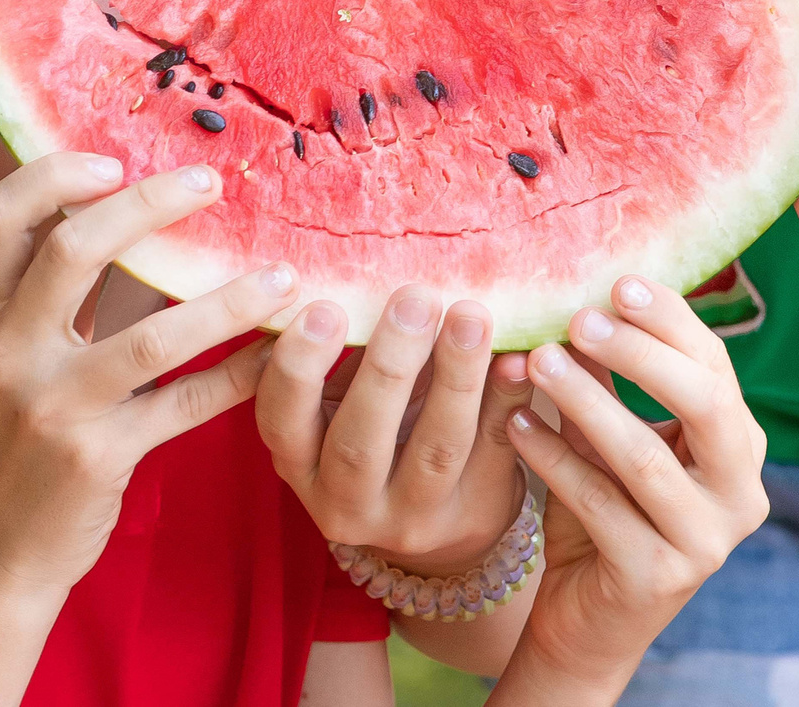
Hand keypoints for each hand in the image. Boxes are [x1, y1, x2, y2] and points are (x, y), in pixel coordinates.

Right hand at [0, 153, 299, 604]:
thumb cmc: (18, 442)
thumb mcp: (17, 360)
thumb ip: (61, 298)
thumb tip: (141, 220)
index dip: (53, 174)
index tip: (113, 157)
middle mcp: (13, 351)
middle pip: (73, 251)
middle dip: (147, 205)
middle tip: (212, 183)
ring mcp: (54, 405)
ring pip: (151, 337)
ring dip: (225, 301)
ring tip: (281, 278)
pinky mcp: (98, 456)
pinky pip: (184, 405)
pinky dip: (239, 377)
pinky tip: (281, 356)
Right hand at [258, 286, 534, 568]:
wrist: (439, 520)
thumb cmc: (378, 430)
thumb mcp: (343, 403)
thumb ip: (349, 354)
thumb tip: (371, 279)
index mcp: (300, 463)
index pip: (281, 420)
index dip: (298, 368)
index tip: (327, 307)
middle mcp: (346, 503)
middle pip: (359, 443)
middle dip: (389, 367)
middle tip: (416, 298)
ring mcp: (413, 520)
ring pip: (435, 449)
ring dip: (456, 377)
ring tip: (471, 316)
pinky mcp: (473, 514)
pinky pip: (494, 451)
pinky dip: (506, 398)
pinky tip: (517, 357)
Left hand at [499, 277, 768, 693]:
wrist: (585, 622)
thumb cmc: (600, 510)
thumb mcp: (604, 435)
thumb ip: (601, 375)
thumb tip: (574, 294)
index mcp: (740, 446)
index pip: (715, 366)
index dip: (669, 320)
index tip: (616, 283)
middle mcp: (741, 494)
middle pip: (706, 403)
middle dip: (641, 354)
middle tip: (578, 320)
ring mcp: (705, 541)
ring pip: (646, 456)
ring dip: (586, 401)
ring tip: (536, 361)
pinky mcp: (658, 577)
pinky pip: (601, 505)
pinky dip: (554, 460)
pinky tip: (515, 427)